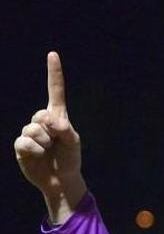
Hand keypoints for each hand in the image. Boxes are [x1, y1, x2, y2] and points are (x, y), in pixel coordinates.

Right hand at [14, 51, 86, 221]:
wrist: (59, 179)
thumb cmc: (69, 159)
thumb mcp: (73, 143)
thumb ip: (65, 130)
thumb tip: (53, 121)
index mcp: (57, 116)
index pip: (55, 91)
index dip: (54, 73)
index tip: (53, 54)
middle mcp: (41, 121)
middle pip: (41, 115)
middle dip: (50, 131)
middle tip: (56, 143)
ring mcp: (30, 132)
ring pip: (32, 129)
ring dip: (43, 142)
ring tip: (48, 151)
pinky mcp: (21, 145)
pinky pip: (24, 142)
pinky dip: (34, 150)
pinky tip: (38, 156)